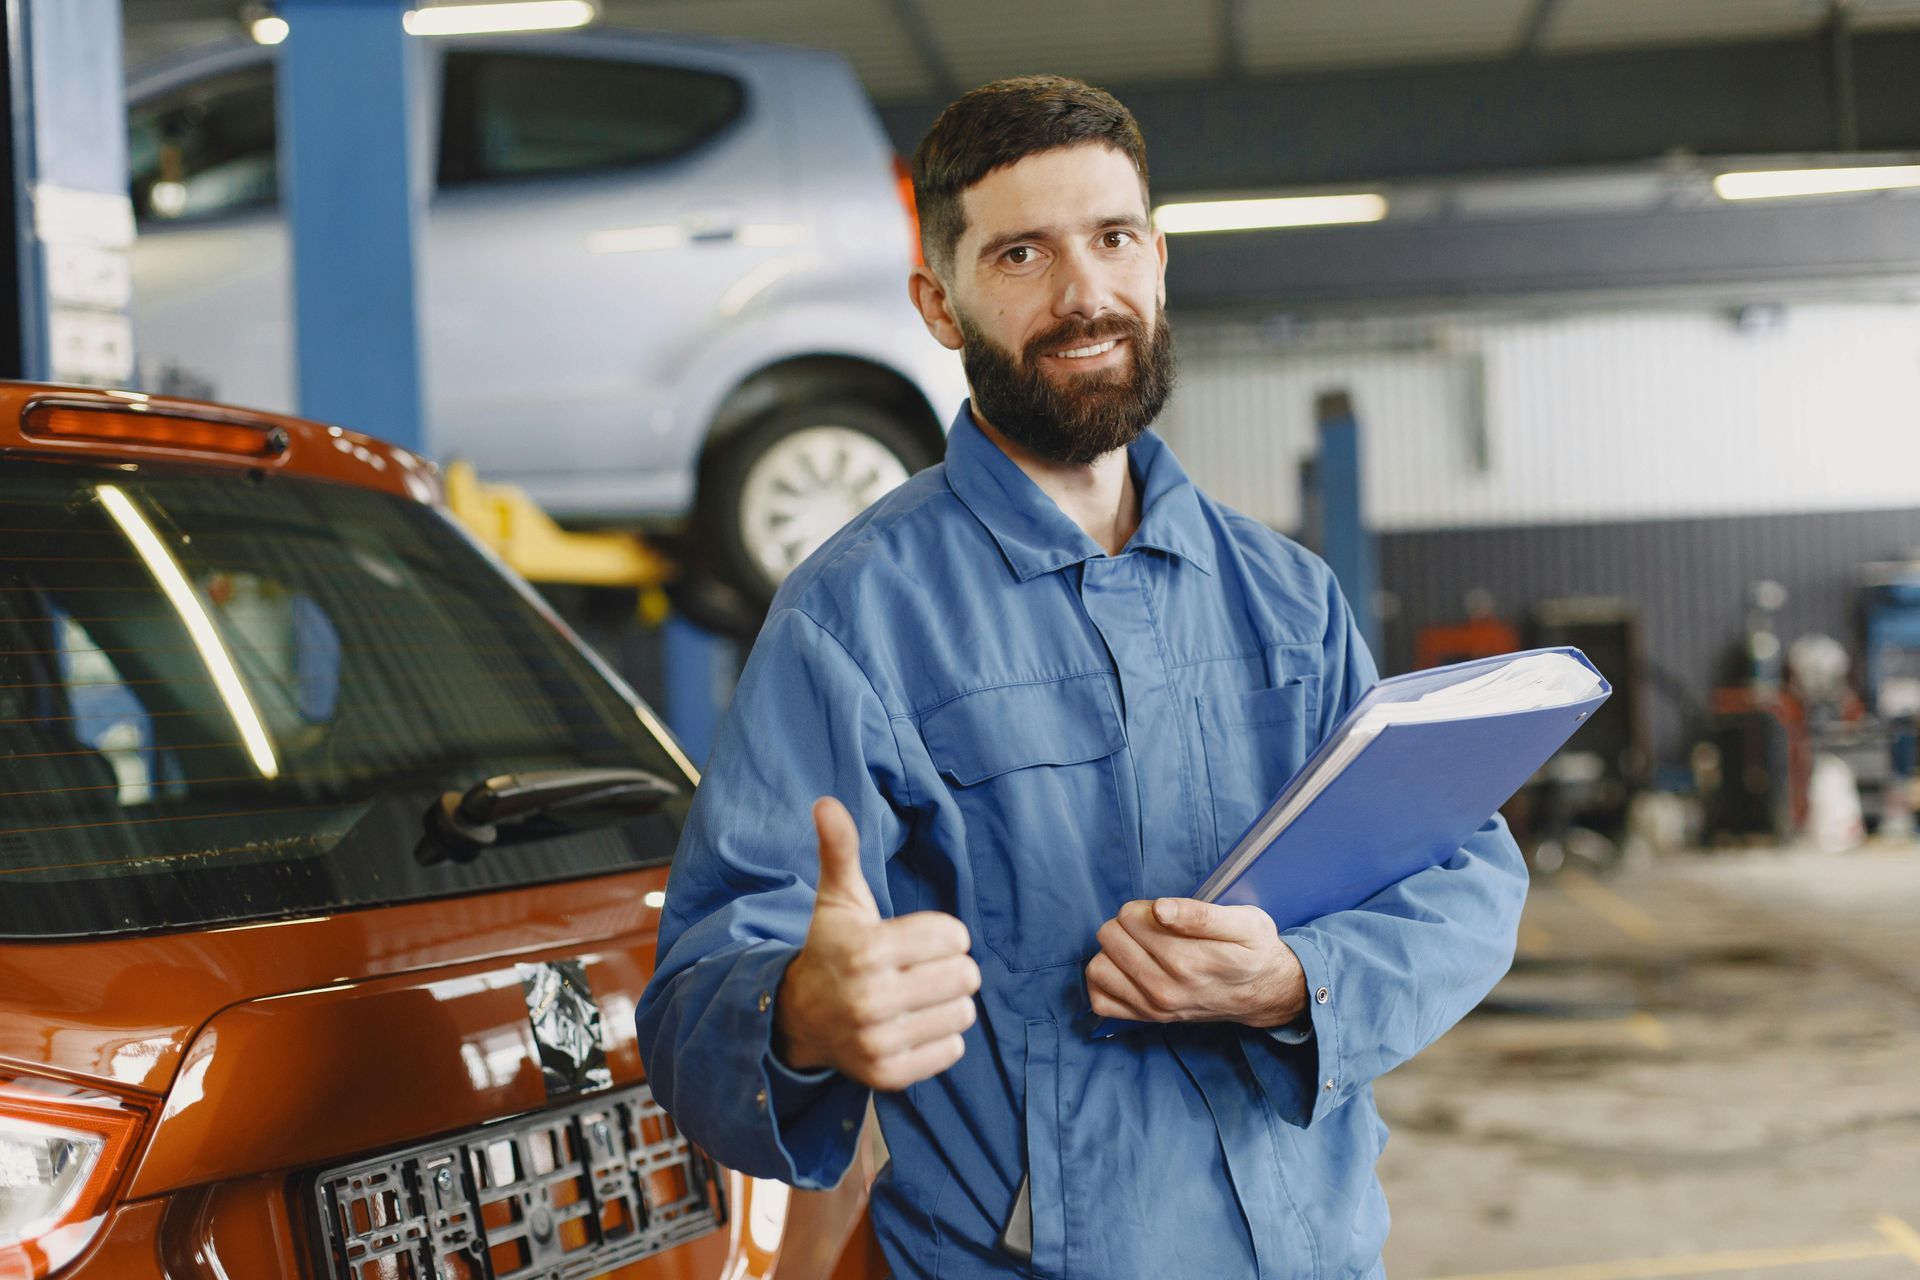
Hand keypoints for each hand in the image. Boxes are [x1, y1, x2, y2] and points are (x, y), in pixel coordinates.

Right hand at [774, 797, 980, 1089]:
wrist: (799, 1018)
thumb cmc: (832, 948)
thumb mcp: (838, 898)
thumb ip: (840, 849)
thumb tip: (826, 802)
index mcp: (866, 951)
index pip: (954, 936)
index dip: (942, 934)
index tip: (916, 939)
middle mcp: (871, 1000)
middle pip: (966, 976)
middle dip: (951, 967)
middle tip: (922, 969)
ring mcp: (879, 1042)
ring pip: (964, 1013)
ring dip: (949, 1003)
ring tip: (919, 996)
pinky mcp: (889, 1075)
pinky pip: (952, 1049)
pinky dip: (941, 1036)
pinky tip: (914, 1024)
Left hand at [1086, 898, 1306, 1027]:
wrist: (1265, 993)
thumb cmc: (1253, 951)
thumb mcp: (1245, 922)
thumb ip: (1201, 914)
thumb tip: (1159, 909)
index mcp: (1189, 960)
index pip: (1131, 917)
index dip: (1145, 907)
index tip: (1166, 914)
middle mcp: (1166, 988)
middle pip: (1111, 936)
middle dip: (1128, 924)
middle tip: (1156, 930)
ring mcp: (1154, 1007)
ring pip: (1099, 966)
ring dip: (1114, 951)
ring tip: (1140, 948)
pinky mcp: (1146, 1018)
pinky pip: (1100, 1000)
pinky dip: (1107, 981)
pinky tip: (1126, 969)